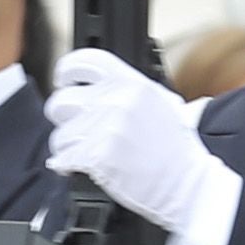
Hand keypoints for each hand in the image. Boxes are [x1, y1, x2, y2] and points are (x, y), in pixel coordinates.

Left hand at [45, 48, 224, 236]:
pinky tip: (84, 167)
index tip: (63, 82)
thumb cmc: (174, 148)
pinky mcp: (97, 155)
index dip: (66, 72)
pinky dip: (68, 166)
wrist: (184, 182)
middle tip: (78, 130)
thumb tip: (95, 85)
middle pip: (62, 101)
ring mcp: (106, 127)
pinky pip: (64, 158)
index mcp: (131, 83)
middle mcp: (117, 100)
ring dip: (69, 147)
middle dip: (65, 119)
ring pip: (60, 135)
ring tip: (88, 154)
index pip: (84, 61)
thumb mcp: (160, 102)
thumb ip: (127, 89)